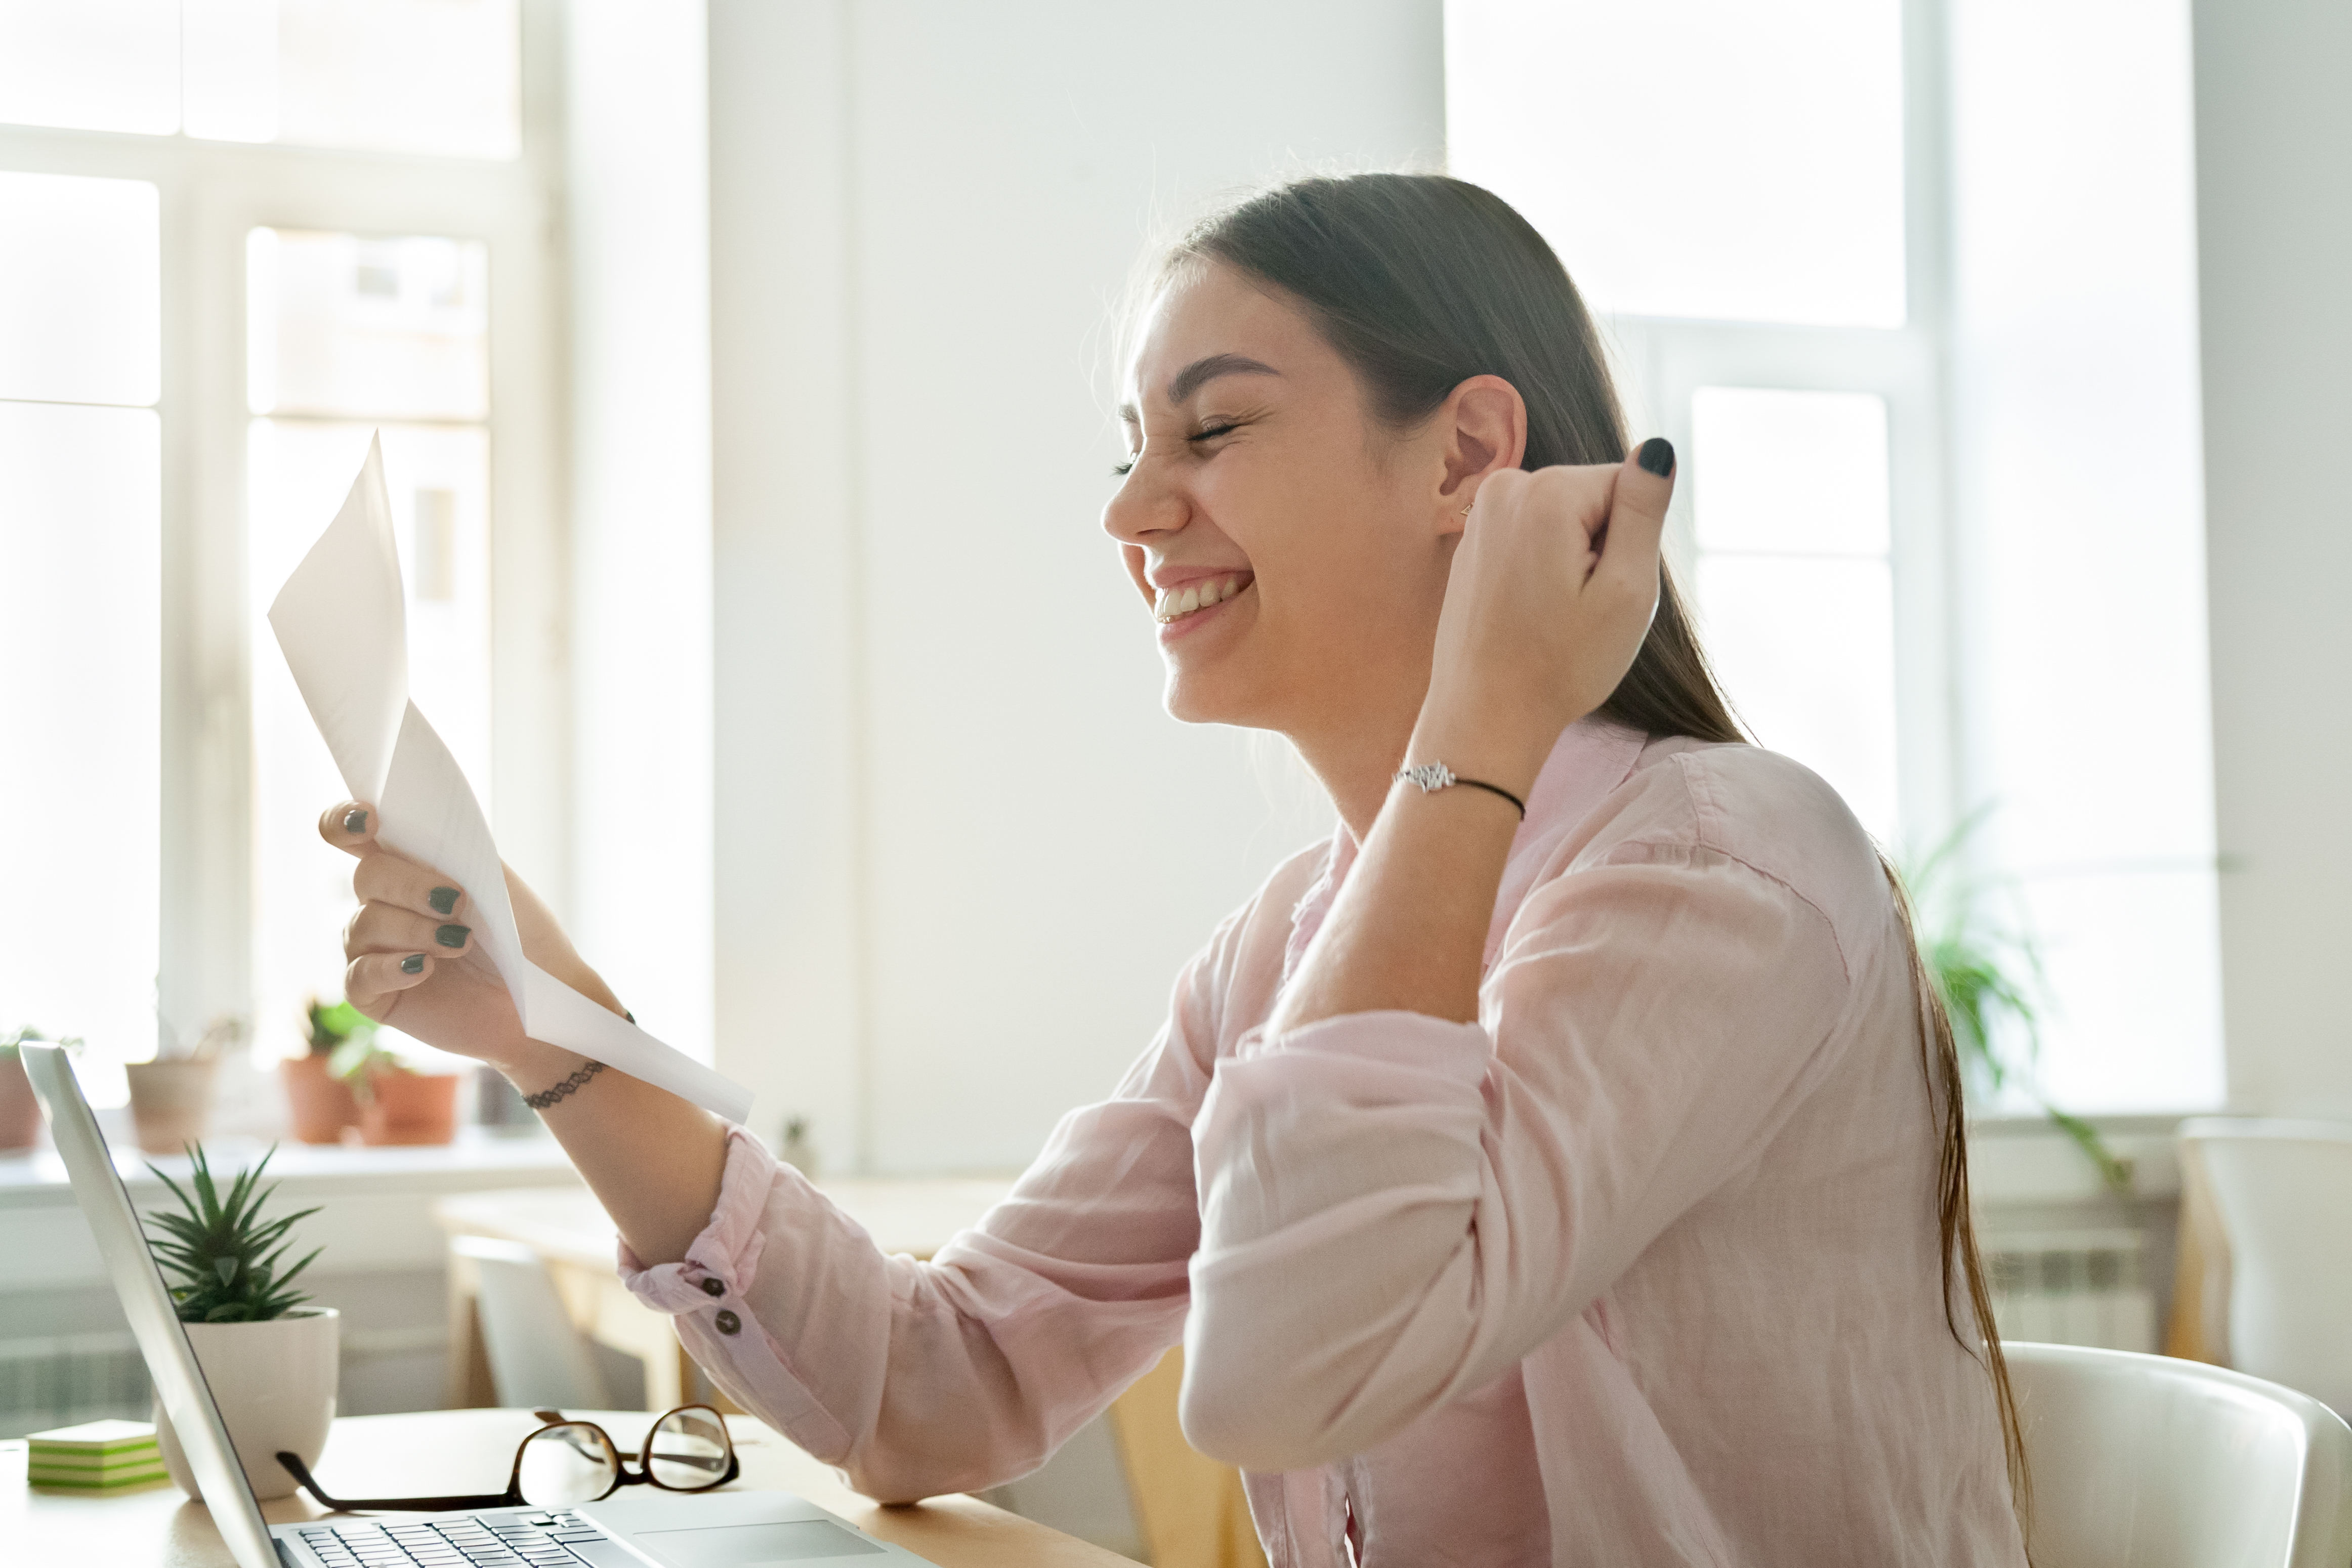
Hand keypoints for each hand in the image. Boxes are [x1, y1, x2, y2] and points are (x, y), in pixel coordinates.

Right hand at [319, 802, 624, 1073]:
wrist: (541, 997)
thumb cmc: (523, 939)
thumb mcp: (496, 885)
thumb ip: (452, 854)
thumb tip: (411, 832)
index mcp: (407, 869)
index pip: (351, 835)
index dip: (345, 821)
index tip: (371, 820)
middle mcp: (381, 906)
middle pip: (366, 876)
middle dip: (411, 886)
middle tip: (459, 903)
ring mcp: (371, 951)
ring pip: (363, 924)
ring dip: (415, 929)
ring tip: (460, 943)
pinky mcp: (374, 996)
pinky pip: (358, 976)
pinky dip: (392, 967)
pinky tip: (425, 968)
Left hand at [1416, 441, 1674, 793]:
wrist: (1485, 717)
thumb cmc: (1561, 664)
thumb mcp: (1627, 589)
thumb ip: (1645, 509)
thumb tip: (1657, 448)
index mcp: (1547, 491)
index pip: (1629, 486)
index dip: (1631, 543)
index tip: (1603, 591)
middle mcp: (1506, 486)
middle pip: (1594, 499)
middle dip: (1602, 549)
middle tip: (1581, 608)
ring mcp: (1482, 513)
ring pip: (1567, 520)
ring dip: (1575, 562)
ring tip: (1554, 613)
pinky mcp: (1474, 541)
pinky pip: (1534, 540)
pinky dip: (1544, 571)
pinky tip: (1531, 614)